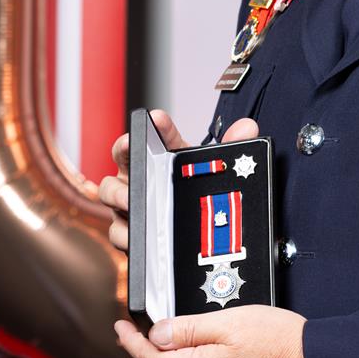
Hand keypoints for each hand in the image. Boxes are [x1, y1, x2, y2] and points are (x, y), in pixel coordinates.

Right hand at [98, 111, 258, 252]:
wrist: (199, 236)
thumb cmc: (197, 194)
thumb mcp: (215, 171)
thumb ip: (232, 147)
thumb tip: (247, 128)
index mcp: (154, 161)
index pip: (141, 140)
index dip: (145, 129)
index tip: (156, 119)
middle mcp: (136, 182)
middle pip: (118, 166)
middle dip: (123, 165)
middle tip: (136, 172)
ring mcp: (130, 209)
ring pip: (110, 199)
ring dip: (119, 200)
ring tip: (134, 206)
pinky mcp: (132, 236)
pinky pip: (118, 233)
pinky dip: (125, 234)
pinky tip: (137, 238)